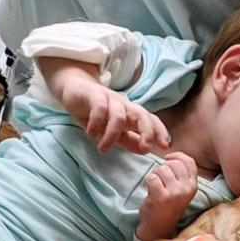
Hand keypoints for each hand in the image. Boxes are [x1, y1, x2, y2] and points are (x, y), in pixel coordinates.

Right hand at [41, 58, 169, 153]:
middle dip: (148, 131)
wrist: (73, 89)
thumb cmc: (95, 112)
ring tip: (103, 149)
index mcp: (130, 113)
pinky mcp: (93, 95)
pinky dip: (96, 122)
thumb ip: (128, 140)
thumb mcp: (112, 130)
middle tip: (145, 149)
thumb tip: (145, 151)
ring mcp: (109, 99)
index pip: (150, 119)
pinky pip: (99, 108)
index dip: (159, 131)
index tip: (166, 146)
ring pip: (119, 115)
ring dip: (112, 135)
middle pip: (142, 114)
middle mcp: (124, 105)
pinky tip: (90, 133)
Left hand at [136, 152, 198, 240]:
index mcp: (193, 186)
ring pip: (162, 169)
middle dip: (163, 167)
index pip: (189, 161)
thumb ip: (181, 174)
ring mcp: (175, 193)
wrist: (159, 227)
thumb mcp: (181, 190)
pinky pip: (152, 177)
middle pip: (173, 163)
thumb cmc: (167, 206)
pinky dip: (147, 182)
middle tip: (159, 180)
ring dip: (154, 175)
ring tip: (155, 187)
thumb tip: (172, 156)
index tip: (167, 160)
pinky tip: (150, 191)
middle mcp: (186, 189)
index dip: (176, 156)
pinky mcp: (161, 197)